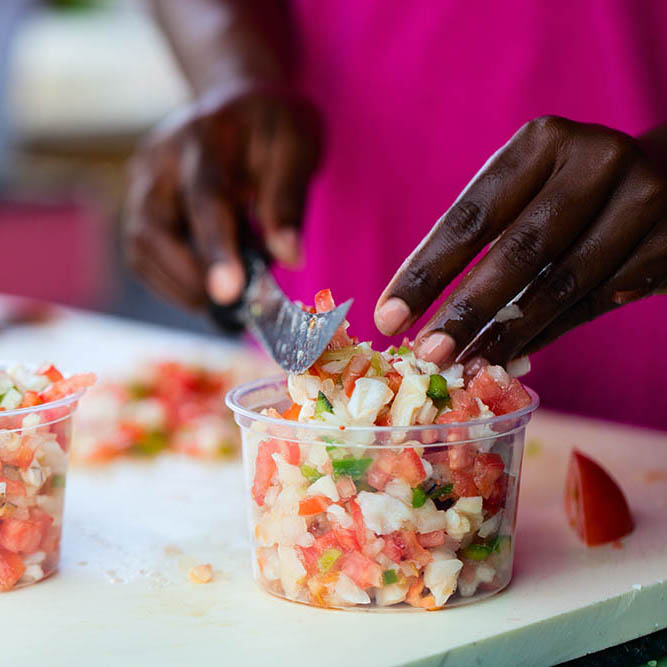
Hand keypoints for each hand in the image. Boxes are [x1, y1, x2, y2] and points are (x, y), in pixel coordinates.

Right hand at [125, 89, 321, 308]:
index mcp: (207, 138)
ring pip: (140, 244)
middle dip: (190, 277)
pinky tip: (203, 286)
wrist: (237, 101)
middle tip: (232, 306)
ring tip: (222, 301)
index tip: (228, 294)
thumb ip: (288, 201)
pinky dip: (170, 278)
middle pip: (154, 227)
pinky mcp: (139, 197)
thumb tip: (288, 258)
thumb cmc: (272, 126)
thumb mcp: (297, 148)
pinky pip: (142, 250)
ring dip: (178, 284)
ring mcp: (143, 177)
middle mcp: (162, 157)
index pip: (205, 199)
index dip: (215, 250)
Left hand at [375, 116, 666, 365]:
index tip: (388, 317)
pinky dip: (548, 333)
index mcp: (543, 141)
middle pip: (518, 251)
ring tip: (467, 365)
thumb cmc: (570, 189)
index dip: (426, 272)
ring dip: (507, 335)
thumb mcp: (525, 189)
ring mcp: (643, 201)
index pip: (471, 217)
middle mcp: (597, 161)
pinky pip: (594, 303)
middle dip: (466, 310)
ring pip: (561, 285)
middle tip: (427, 354)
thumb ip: (484, 238)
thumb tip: (423, 314)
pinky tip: (512, 355)